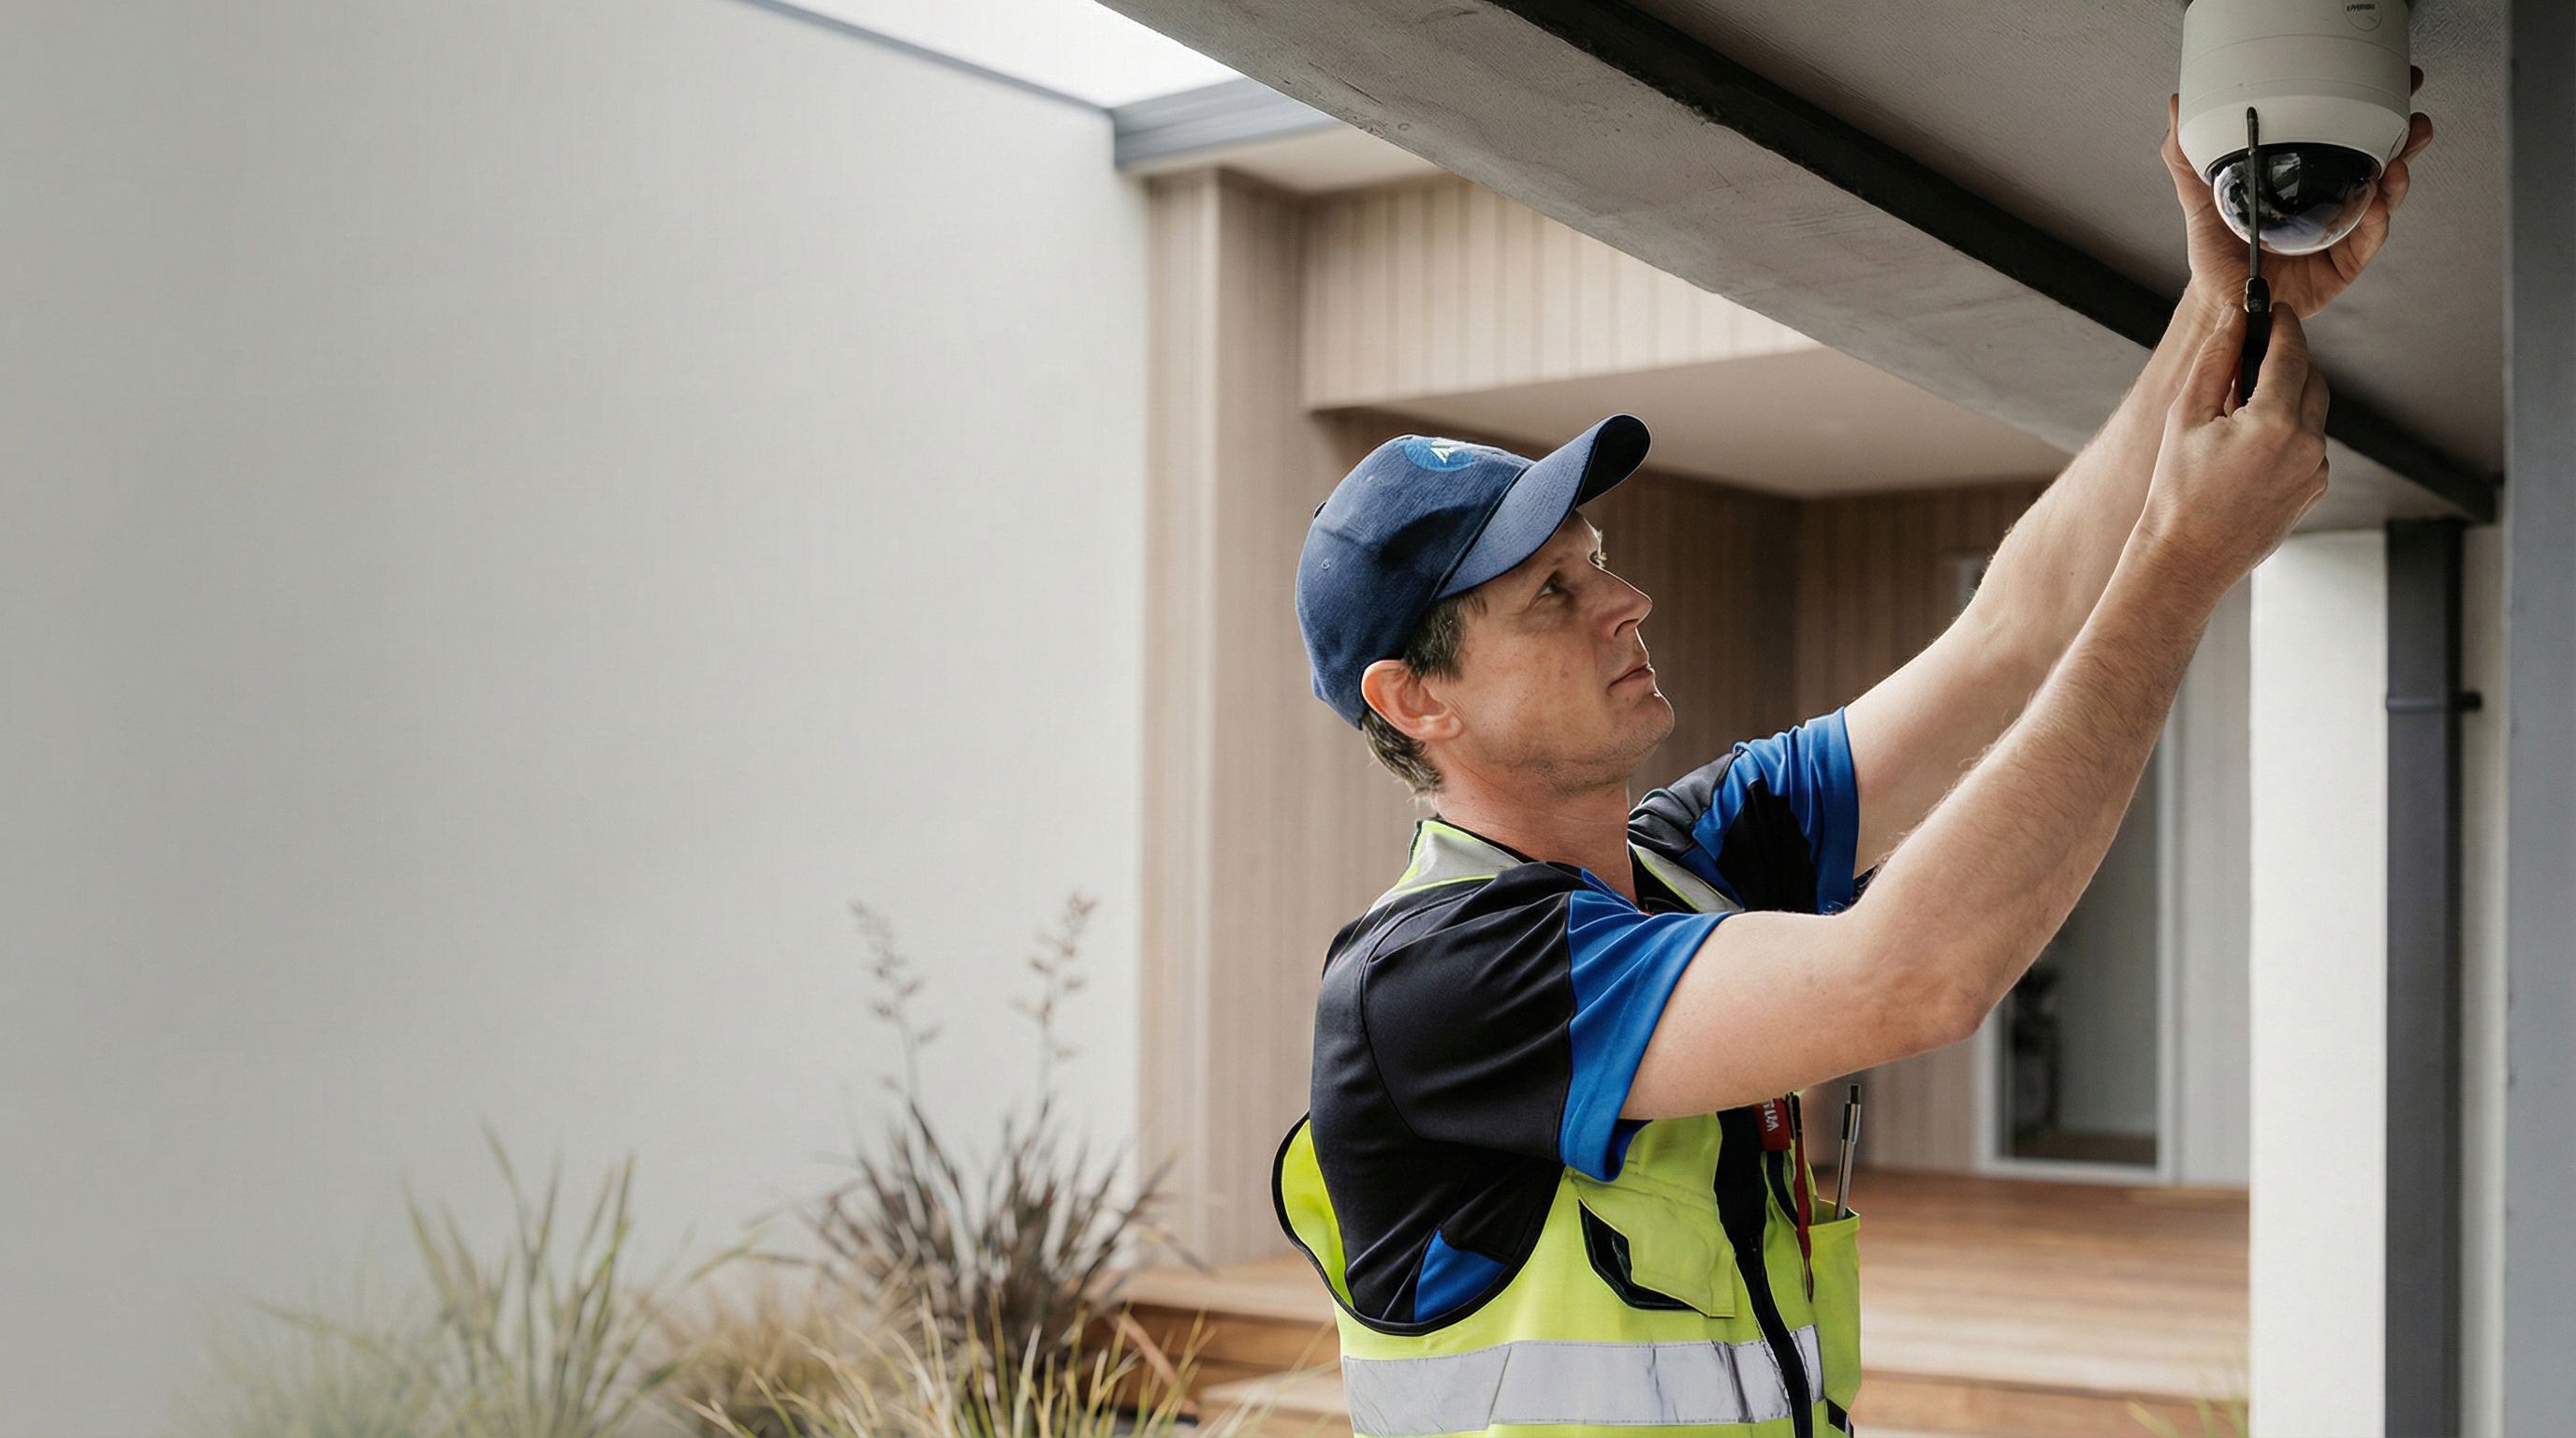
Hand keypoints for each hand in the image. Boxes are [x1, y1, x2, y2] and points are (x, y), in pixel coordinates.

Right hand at [2138, 304, 2330, 589]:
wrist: (2186, 558)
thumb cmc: (2177, 492)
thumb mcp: (2185, 417)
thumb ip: (2215, 360)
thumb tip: (2234, 318)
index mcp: (2275, 423)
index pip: (2291, 352)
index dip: (2282, 324)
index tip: (2273, 308)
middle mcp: (2308, 446)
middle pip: (2312, 378)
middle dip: (2287, 361)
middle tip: (2250, 359)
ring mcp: (2316, 471)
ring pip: (2313, 412)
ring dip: (2286, 398)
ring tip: (2240, 411)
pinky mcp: (2315, 489)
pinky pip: (2310, 445)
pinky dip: (2288, 433)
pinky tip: (2249, 448)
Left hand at [2162, 77, 2433, 317]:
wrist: (2217, 301)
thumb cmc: (2217, 252)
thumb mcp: (2199, 198)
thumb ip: (2187, 158)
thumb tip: (2177, 108)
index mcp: (2305, 182)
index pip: (2346, 140)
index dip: (2371, 114)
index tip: (2389, 87)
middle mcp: (2330, 203)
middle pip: (2379, 164)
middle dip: (2403, 141)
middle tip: (2413, 121)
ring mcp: (2341, 233)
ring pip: (2382, 200)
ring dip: (2395, 180)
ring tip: (2396, 163)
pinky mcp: (2344, 265)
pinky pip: (2367, 240)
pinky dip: (2375, 222)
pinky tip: (2376, 206)